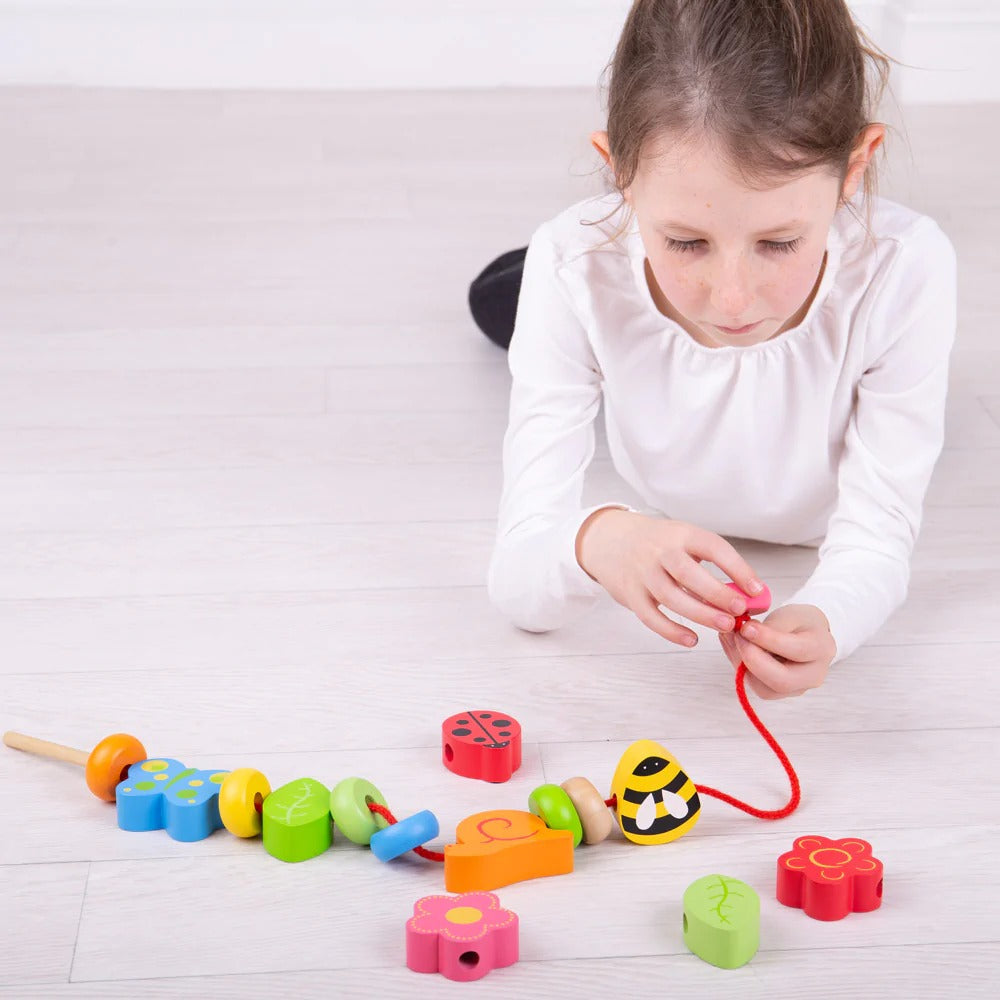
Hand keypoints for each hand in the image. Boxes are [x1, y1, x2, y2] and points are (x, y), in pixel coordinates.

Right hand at [575, 508, 764, 647]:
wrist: (610, 541)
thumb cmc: (657, 544)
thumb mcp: (682, 541)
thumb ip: (709, 565)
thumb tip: (746, 595)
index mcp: (680, 534)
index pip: (712, 547)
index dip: (737, 568)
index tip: (756, 589)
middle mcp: (659, 551)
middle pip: (688, 574)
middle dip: (717, 593)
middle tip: (739, 611)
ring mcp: (642, 573)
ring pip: (671, 597)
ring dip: (700, 614)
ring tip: (725, 626)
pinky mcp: (630, 594)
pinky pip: (651, 616)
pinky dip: (671, 630)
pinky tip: (691, 639)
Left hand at [719, 603, 835, 698]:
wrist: (805, 634)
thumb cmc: (798, 622)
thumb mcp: (790, 615)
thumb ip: (771, 627)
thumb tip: (745, 633)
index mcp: (822, 648)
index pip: (797, 650)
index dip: (769, 640)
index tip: (747, 627)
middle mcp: (813, 675)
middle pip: (782, 680)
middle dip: (753, 660)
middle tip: (736, 636)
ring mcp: (796, 688)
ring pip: (765, 689)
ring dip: (741, 664)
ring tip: (731, 639)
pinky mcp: (778, 692)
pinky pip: (756, 686)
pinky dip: (740, 667)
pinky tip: (733, 647)